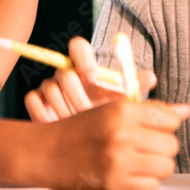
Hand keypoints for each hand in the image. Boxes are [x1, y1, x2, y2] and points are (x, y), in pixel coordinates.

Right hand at [24, 36, 156, 121]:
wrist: (76, 143)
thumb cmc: (104, 120)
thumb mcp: (120, 105)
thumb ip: (135, 90)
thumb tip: (156, 82)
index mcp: (86, 69)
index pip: (77, 46)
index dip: (83, 59)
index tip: (91, 76)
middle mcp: (66, 74)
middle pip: (64, 73)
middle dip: (77, 96)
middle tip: (87, 113)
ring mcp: (48, 87)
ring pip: (51, 89)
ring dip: (65, 110)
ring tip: (78, 129)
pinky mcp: (34, 101)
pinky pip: (33, 101)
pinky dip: (45, 115)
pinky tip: (59, 129)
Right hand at [44, 99, 189, 189]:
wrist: (48, 152)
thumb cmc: (81, 127)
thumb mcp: (113, 109)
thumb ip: (151, 110)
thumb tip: (185, 110)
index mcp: (122, 110)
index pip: (170, 118)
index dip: (166, 124)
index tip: (155, 127)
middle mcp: (122, 134)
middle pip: (171, 144)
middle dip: (163, 146)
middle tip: (146, 145)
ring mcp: (119, 161)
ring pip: (166, 166)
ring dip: (157, 165)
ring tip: (141, 160)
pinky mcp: (115, 184)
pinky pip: (152, 187)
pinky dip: (146, 182)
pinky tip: (132, 174)